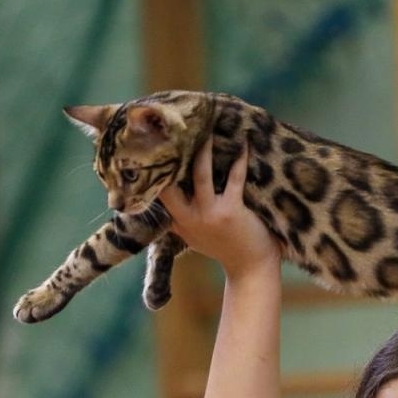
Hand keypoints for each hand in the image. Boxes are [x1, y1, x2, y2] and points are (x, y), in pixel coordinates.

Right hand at [159, 140, 279, 279]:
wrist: (251, 270)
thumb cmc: (225, 248)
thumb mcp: (193, 236)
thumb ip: (178, 219)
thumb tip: (163, 196)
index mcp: (178, 221)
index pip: (157, 191)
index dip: (151, 170)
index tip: (146, 147)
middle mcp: (188, 217)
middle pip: (170, 180)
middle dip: (169, 155)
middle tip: (171, 128)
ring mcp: (209, 214)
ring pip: (200, 174)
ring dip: (203, 149)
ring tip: (205, 128)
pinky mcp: (231, 212)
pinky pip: (234, 179)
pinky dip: (240, 160)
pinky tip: (244, 144)